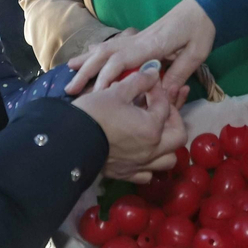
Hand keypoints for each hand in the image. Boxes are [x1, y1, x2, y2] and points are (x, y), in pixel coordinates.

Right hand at [66, 0, 215, 94]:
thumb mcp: (196, 53)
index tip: (95, 93)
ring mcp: (137, 38)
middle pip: (106, 54)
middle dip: (87, 71)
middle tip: (71, 89)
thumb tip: (162, 97)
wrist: (203, 7)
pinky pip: (113, 46)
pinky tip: (88, 56)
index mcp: (151, 45)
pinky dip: (98, 52)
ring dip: (87, 60)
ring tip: (70, 73)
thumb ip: (178, 73)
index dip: (106, 76)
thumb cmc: (201, 29)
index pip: (121, 60)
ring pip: (106, 48)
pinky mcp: (139, 39)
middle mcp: (138, 41)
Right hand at [73, 68, 188, 183]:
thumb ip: (139, 81)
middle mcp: (151, 150)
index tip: (149, 83)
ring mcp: (140, 165)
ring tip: (157, 133)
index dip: (158, 91)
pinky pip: (147, 174)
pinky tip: (141, 152)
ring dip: (166, 146)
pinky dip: (149, 164)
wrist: (68, 141)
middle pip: (178, 136)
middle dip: (174, 120)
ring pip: (167, 159)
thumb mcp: (117, 91)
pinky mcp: (126, 174)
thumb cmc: (94, 113)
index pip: (164, 105)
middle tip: (161, 109)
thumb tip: (153, 72)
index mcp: (152, 128)